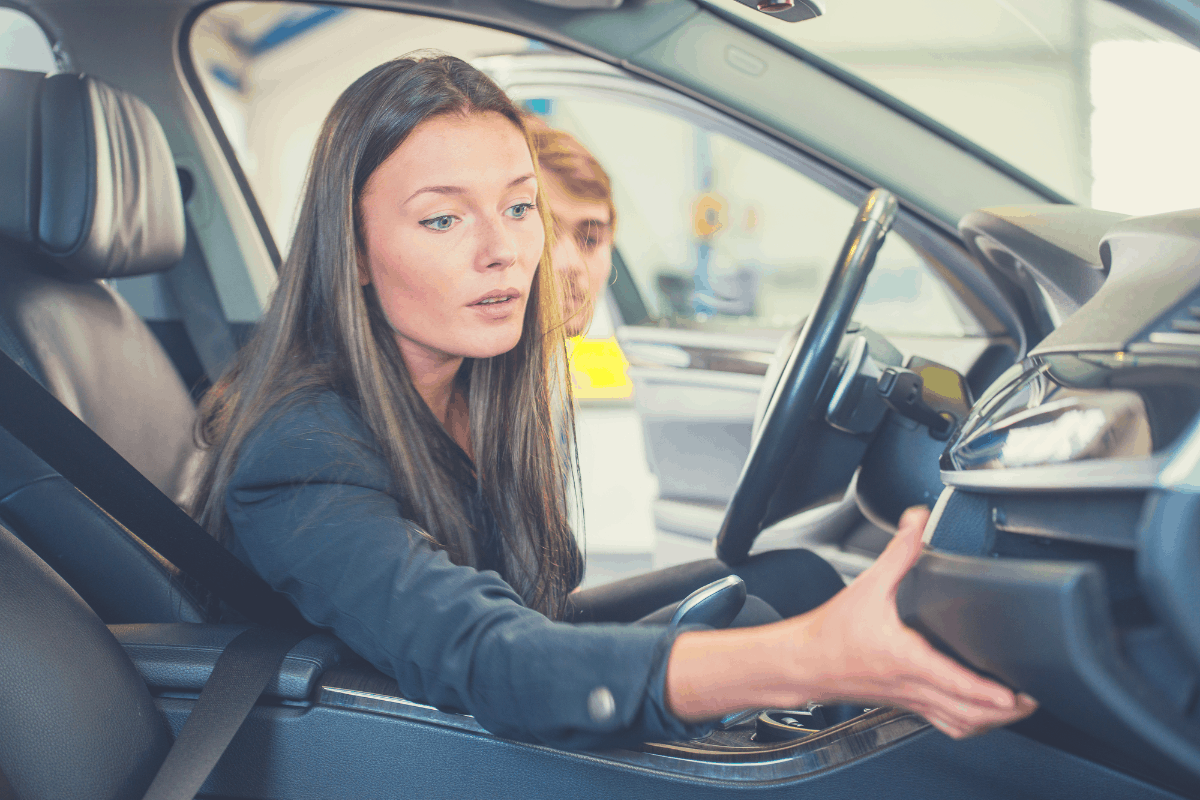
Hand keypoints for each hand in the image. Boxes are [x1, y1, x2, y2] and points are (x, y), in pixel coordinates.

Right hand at [783, 506, 1037, 737]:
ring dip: (994, 722)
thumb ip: (899, 552)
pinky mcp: (907, 705)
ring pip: (962, 725)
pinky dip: (971, 723)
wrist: (805, 661)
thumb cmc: (833, 632)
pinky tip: (981, 713)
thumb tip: (917, 520)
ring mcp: (912, 700)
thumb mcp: (869, 585)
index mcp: (907, 658)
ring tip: (1018, 707)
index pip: (956, 684)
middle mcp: (913, 686)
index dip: (990, 692)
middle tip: (1034, 697)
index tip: (1017, 693)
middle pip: (970, 714)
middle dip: (1007, 712)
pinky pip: (947, 724)